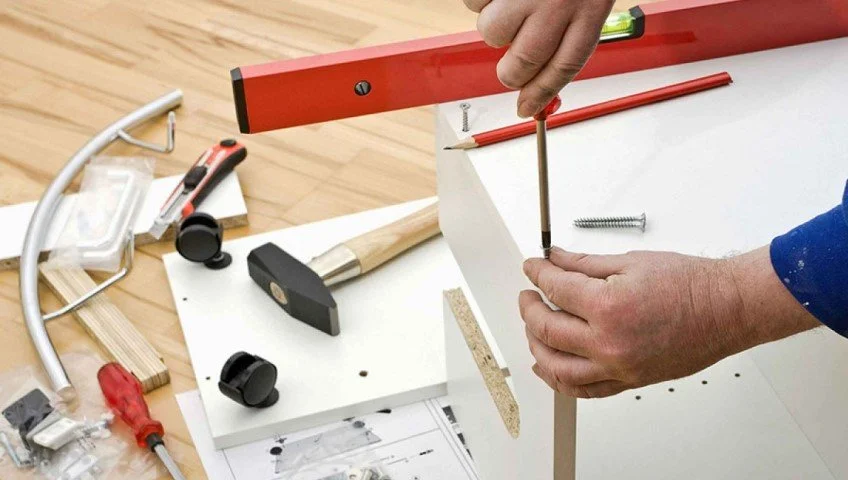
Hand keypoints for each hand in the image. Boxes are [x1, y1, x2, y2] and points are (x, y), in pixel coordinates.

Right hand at [464, 0, 614, 116]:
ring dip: (495, 27)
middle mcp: (559, 0)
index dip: (541, 94)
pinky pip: (474, 3)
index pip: (564, 67)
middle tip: (510, 67)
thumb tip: (534, 89)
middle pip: (523, 61)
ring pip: (492, 33)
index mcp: (590, 8)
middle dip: (511, 73)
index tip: (526, 109)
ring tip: (511, 5)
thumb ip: (569, 35)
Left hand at [519, 246, 819, 397]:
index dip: (537, 274)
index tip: (532, 268)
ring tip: (531, 329)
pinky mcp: (629, 380)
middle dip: (529, 309)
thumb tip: (555, 258)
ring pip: (557, 367)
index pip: (554, 289)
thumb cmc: (690, 286)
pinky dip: (560, 379)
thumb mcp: (630, 262)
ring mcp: (619, 367)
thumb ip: (583, 263)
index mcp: (609, 307)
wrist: (728, 310)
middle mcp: (610, 342)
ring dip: (536, 347)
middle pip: (546, 329)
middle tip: (527, 296)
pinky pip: (584, 389)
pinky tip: (549, 366)